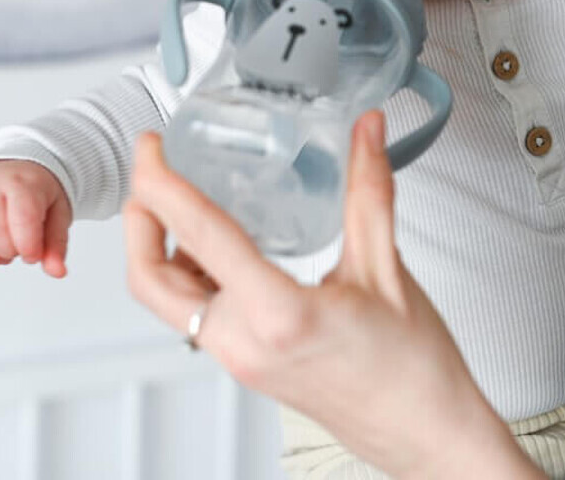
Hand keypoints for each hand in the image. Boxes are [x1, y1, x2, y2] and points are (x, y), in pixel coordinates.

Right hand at [0, 160, 70, 276]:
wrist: (17, 168)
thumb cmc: (38, 191)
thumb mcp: (58, 212)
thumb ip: (57, 243)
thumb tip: (57, 272)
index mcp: (22, 182)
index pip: (22, 220)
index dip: (29, 246)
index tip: (34, 254)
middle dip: (8, 252)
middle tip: (19, 250)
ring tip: (3, 252)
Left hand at [124, 113, 544, 479]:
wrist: (425, 432)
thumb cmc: (412, 368)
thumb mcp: (387, 268)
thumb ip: (370, 190)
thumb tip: (365, 132)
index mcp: (278, 314)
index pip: (201, 235)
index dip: (165, 184)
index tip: (152, 148)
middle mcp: (245, 341)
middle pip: (152, 280)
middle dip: (139, 219)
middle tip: (150, 170)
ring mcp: (240, 358)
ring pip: (167, 301)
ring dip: (158, 248)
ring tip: (178, 200)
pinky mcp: (247, 364)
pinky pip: (195, 315)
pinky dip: (188, 273)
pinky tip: (217, 246)